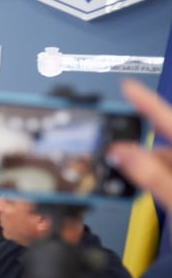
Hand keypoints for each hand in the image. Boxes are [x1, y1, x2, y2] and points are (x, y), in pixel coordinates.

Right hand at [109, 79, 171, 208]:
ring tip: (124, 178)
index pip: (171, 120)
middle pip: (167, 146)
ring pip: (167, 166)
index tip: (128, 87)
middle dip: (140, 148)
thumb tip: (122, 152)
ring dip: (146, 170)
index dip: (147, 102)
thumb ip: (151, 176)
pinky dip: (155, 183)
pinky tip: (144, 190)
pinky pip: (169, 181)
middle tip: (112, 152)